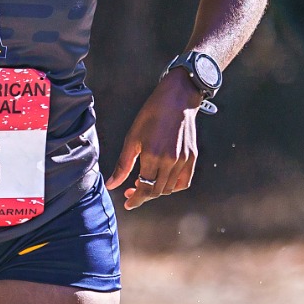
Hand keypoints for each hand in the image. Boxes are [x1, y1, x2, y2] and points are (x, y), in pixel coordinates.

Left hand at [106, 66, 200, 210]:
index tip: (128, 203)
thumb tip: (111, 185)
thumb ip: (122, 165)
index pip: (144, 188)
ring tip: (145, 183)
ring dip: (156, 191)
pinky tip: (163, 182)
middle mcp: (170, 161)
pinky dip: (173, 187)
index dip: (136, 199)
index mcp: (153, 156)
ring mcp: (183, 160)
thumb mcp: (132, 138)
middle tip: (132, 192)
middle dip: (143, 196)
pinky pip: (184, 182)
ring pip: (169, 189)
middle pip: (157, 191)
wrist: (177, 99)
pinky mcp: (192, 157)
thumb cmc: (151, 115)